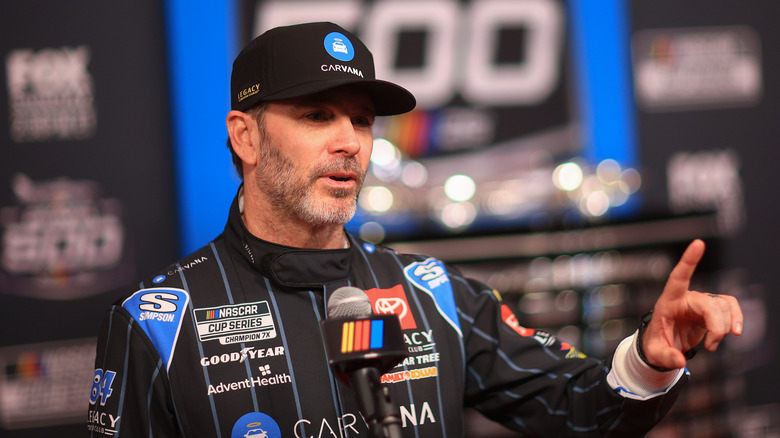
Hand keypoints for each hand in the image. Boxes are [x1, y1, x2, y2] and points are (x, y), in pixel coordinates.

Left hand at [642, 239, 742, 369]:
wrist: (662, 344)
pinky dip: (736, 319)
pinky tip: (733, 332)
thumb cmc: (655, 344)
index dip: (689, 261)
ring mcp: (700, 302)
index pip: (678, 277)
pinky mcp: (711, 309)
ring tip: (712, 345)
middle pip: (711, 304)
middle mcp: (686, 298)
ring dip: (724, 328)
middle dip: (717, 327)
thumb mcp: (654, 353)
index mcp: (668, 302)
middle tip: (710, 347)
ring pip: (724, 307)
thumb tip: (680, 362)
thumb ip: (666, 357)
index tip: (698, 243)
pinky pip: (731, 307)